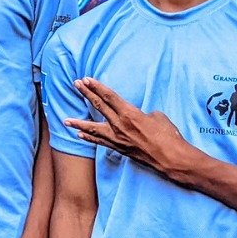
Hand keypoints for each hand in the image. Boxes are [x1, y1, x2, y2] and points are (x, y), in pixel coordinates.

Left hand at [64, 79, 193, 177]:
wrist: (170, 158)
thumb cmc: (168, 135)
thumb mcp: (157, 116)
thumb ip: (142, 113)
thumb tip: (136, 115)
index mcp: (130, 113)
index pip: (109, 97)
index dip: (96, 87)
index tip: (86, 79)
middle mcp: (120, 125)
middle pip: (99, 106)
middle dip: (87, 94)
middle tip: (75, 84)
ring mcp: (117, 138)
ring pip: (93, 128)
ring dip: (79, 123)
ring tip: (66, 120)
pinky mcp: (119, 148)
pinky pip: (100, 142)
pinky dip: (90, 138)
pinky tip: (80, 135)